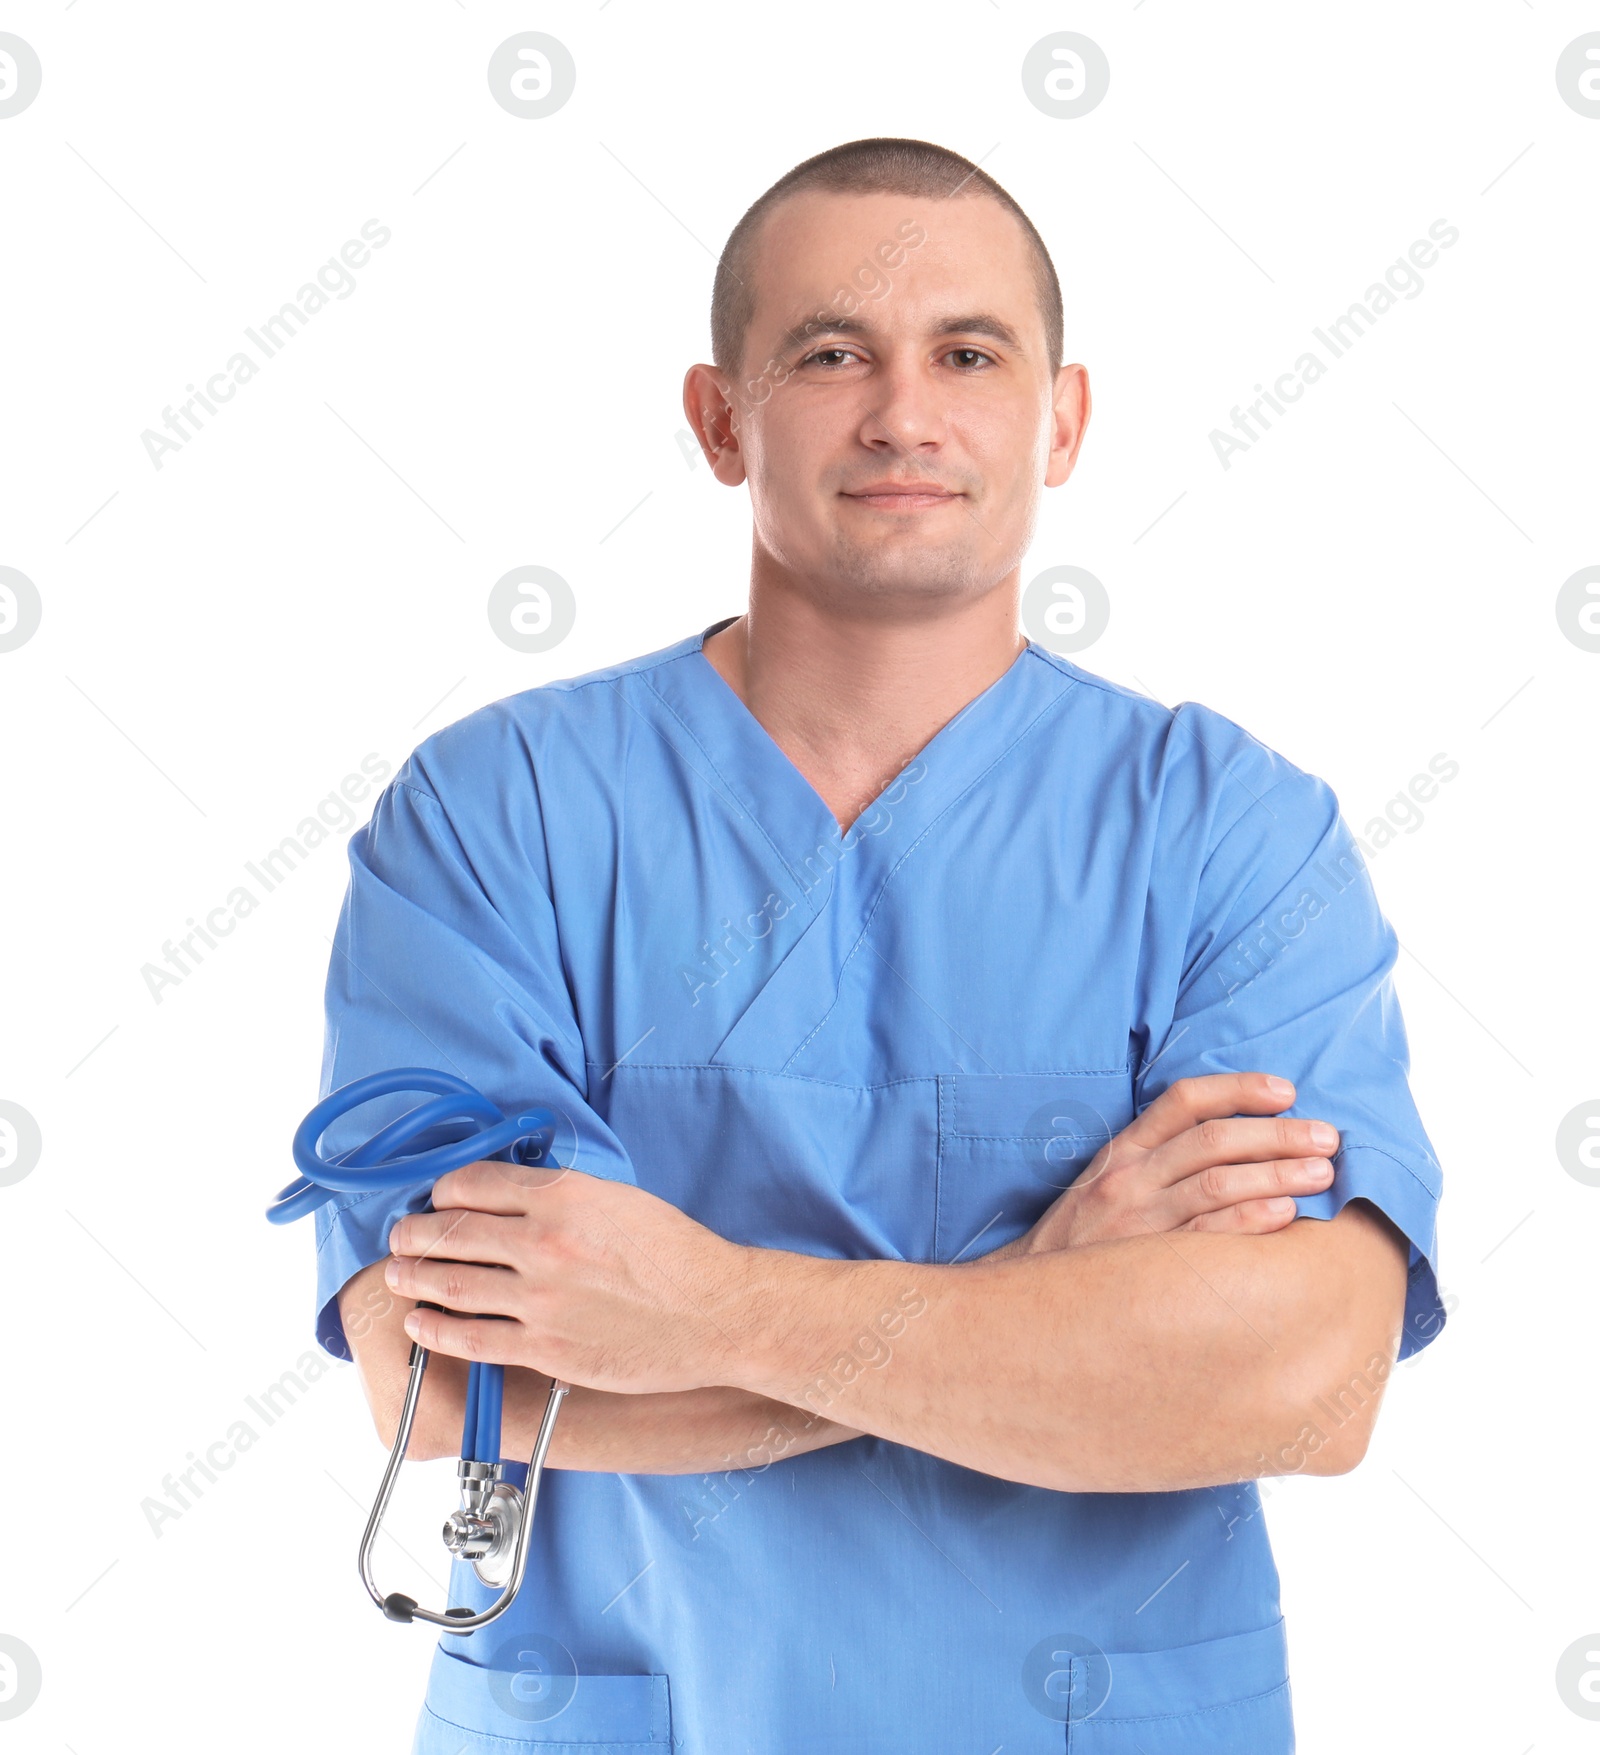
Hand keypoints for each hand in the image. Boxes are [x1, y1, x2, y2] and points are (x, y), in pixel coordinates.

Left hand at [384, 1162, 753, 1394]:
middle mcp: (544, 1243)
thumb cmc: (677, 1255)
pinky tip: (420, 1322)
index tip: (436, 1200)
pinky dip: (435, 1328)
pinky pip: (470, 1338)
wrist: (714, 1313)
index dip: (443, 1191)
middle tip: (400, 1237)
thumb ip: (563, 1197)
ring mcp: (540, 1298)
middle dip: (414, 1233)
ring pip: (450, 1284)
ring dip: (413, 1277)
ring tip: (397, 1274)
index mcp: (564, 1197)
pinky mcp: (544, 1347)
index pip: (475, 1184)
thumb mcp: (619, 1199)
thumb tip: (513, 1199)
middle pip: (451, 1232)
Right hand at [993, 1073, 1337, 1256]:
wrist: (1028, 1303)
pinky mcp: (1147, 1265)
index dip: (1238, 1089)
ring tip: (1322, 1173)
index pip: (1183, 1101)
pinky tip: (1286, 1215)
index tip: (1286, 1090)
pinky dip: (1250, 1221)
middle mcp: (1129, 1178)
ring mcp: (1138, 1221)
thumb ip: (1153, 1160)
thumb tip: (1230, 1142)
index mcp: (1121, 1152)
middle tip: (1327, 1136)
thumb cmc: (1080, 1242)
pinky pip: (1208, 1236)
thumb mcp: (1103, 1185)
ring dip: (1278, 1174)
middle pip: (1214, 1139)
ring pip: (1218, 1182)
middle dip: (1278, 1134)